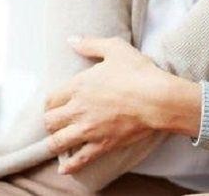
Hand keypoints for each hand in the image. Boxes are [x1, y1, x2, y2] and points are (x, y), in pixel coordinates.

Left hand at [43, 36, 200, 173]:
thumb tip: (71, 40)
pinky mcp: (102, 144)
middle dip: (52, 121)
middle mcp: (78, 109)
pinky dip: (69, 166)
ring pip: (58, 142)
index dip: (52, 103)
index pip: (51, 99)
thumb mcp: (116, 48)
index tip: (57, 104)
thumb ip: (90, 44)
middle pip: (50, 121)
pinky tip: (64, 168)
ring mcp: (89, 129)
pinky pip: (79, 159)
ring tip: (58, 142)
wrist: (158, 98)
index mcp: (78, 86)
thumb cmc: (139, 72)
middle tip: (59, 121)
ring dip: (55, 143)